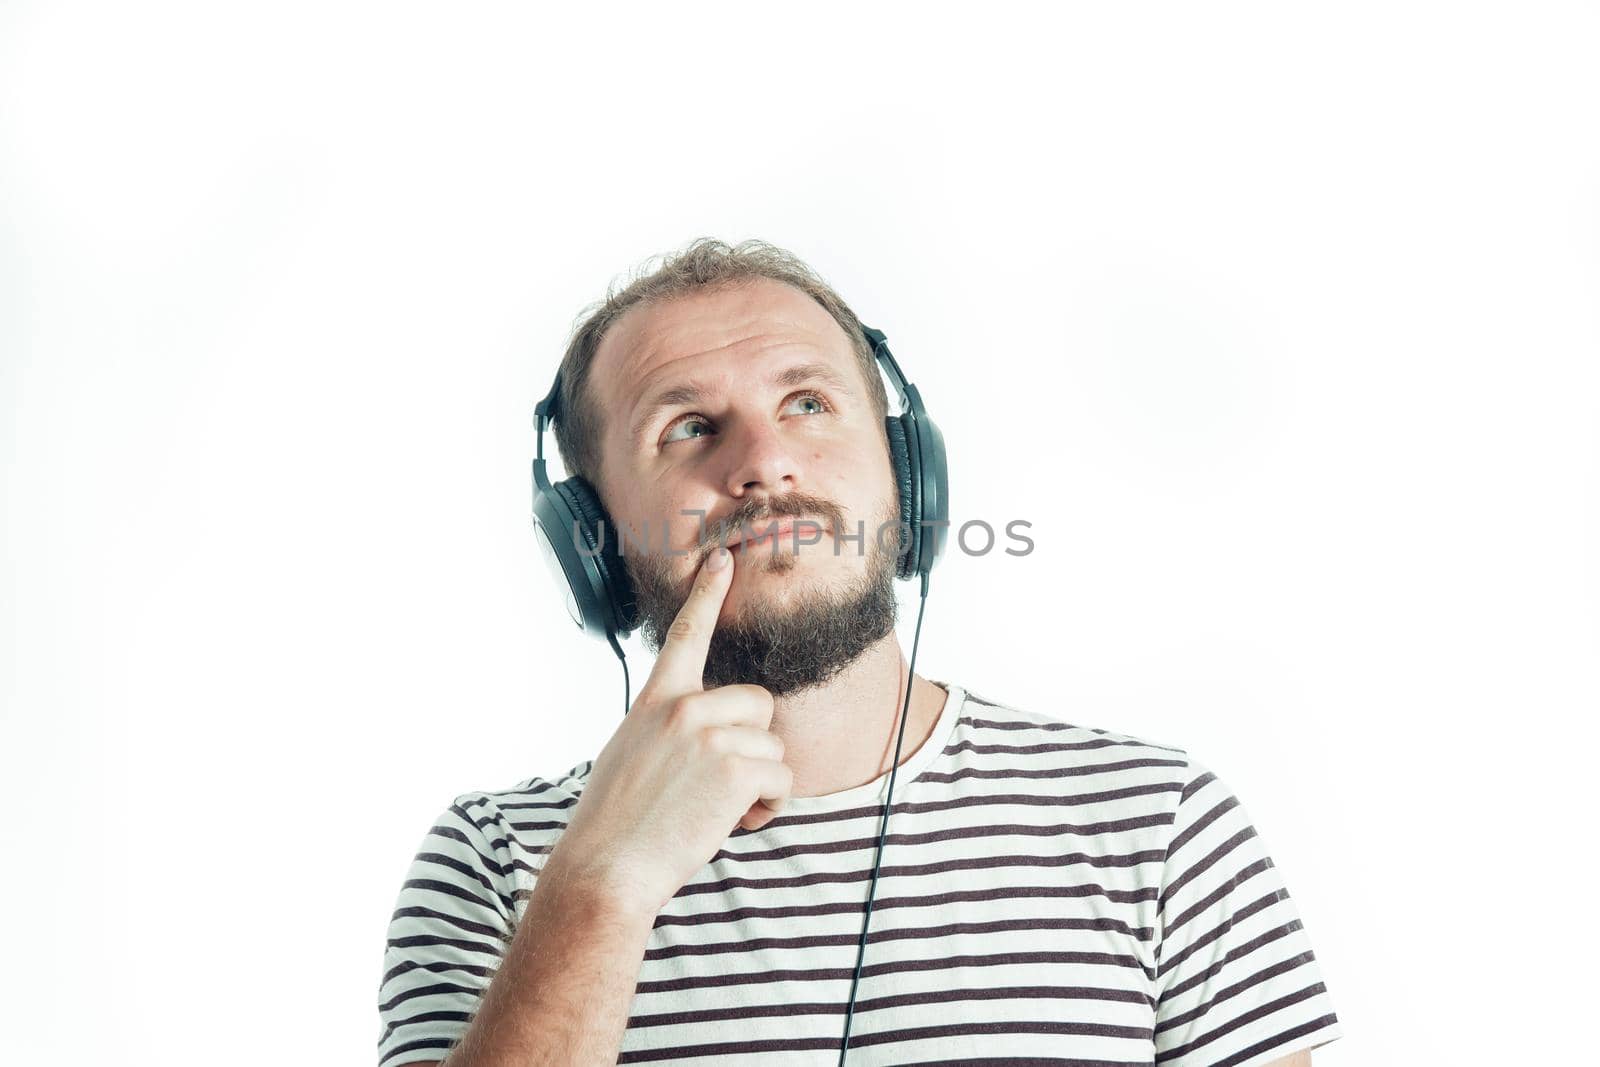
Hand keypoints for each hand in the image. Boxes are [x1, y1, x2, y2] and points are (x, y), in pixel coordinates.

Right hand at [548, 546, 793, 917]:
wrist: (606, 867)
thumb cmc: (616, 823)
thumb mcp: (633, 754)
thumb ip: (671, 730)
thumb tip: (714, 736)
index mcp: (656, 701)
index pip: (685, 635)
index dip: (707, 594)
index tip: (722, 559)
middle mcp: (684, 707)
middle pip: (760, 703)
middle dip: (754, 745)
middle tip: (718, 785)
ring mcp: (710, 733)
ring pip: (774, 748)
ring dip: (760, 785)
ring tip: (716, 810)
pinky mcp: (734, 765)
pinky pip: (782, 781)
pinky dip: (767, 808)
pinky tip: (731, 823)